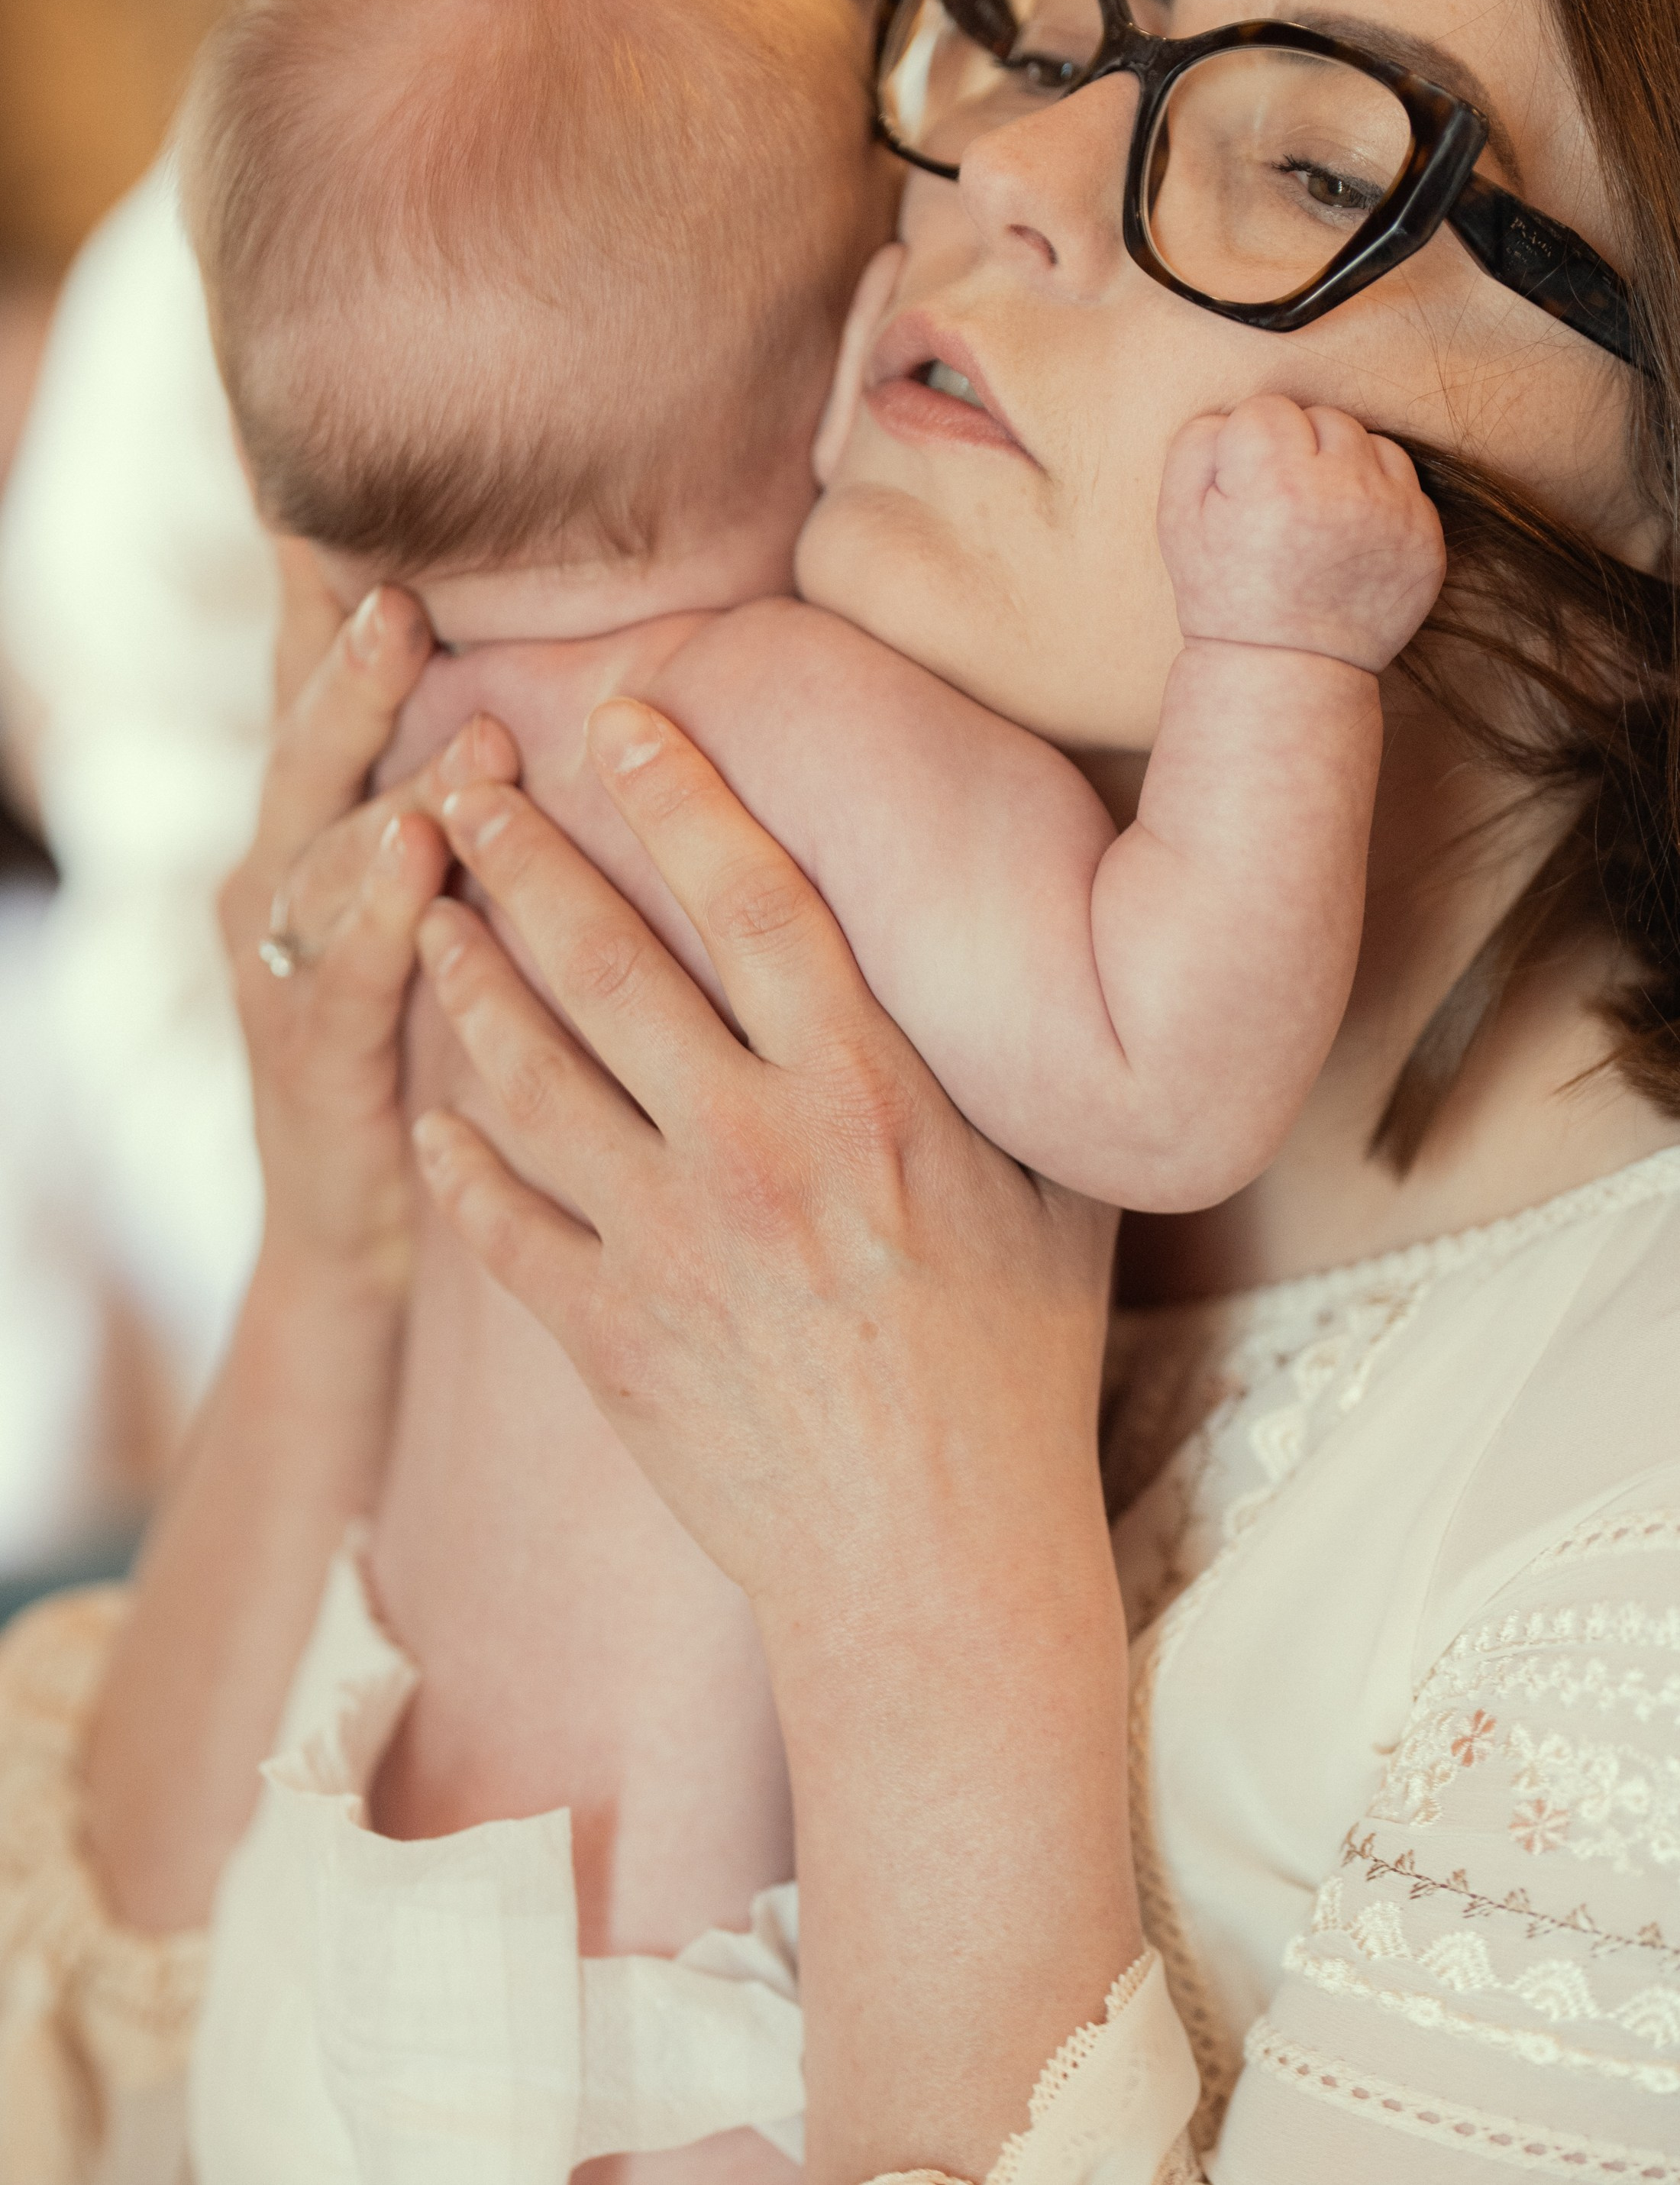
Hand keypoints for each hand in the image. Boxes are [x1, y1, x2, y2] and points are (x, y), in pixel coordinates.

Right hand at [221, 539, 517, 1302]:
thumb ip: (483, 794)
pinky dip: (379, 908)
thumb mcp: (453, 899)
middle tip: (396, 583)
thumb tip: (576, 676)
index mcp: (322, 826)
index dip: (330, 598)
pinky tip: (420, 854)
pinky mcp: (304, 1053)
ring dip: (384, 775)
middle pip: (308, 746)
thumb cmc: (436, 1036)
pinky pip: (337, 968)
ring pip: (319, 846)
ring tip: (458, 709)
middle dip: (348, 664)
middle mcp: (282, 878)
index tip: (353, 502)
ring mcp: (279, 966)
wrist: (370, 1229)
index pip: (325, 691)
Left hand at [408, 694, 1116, 1619]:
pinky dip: (461, 1161)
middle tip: (465, 780)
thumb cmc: (1017, 1377)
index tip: (621, 718)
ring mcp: (666, 1246)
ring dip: (466, 978)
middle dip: (526, 856)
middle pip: (609, 964)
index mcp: (868, 1098)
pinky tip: (433, 1115)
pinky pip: (502, 1225)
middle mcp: (752, 1151)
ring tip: (427, 911)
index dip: (681, 795)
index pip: (759, 901)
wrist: (936, 1571)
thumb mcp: (1054, 1200)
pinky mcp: (608, 1338)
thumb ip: (1006, 1075)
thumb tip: (1018, 961)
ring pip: (528, 1075)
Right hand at [1159, 392, 1445, 671]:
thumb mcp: (1177, 520)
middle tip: (1279, 507)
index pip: (1265, 410)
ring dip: (1340, 466)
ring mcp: (1393, 515)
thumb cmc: (1223, 592)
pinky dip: (1375, 496)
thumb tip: (1236, 412)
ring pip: (1368, 440)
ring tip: (1315, 517)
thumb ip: (1197, 444)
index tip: (1244, 493)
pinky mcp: (1426, 537)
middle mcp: (1343, 492)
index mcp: (1276, 483)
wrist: (1287, 668)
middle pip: (1322, 416)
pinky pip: (1403, 480)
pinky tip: (1347, 536)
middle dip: (1297, 450)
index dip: (1246, 449)